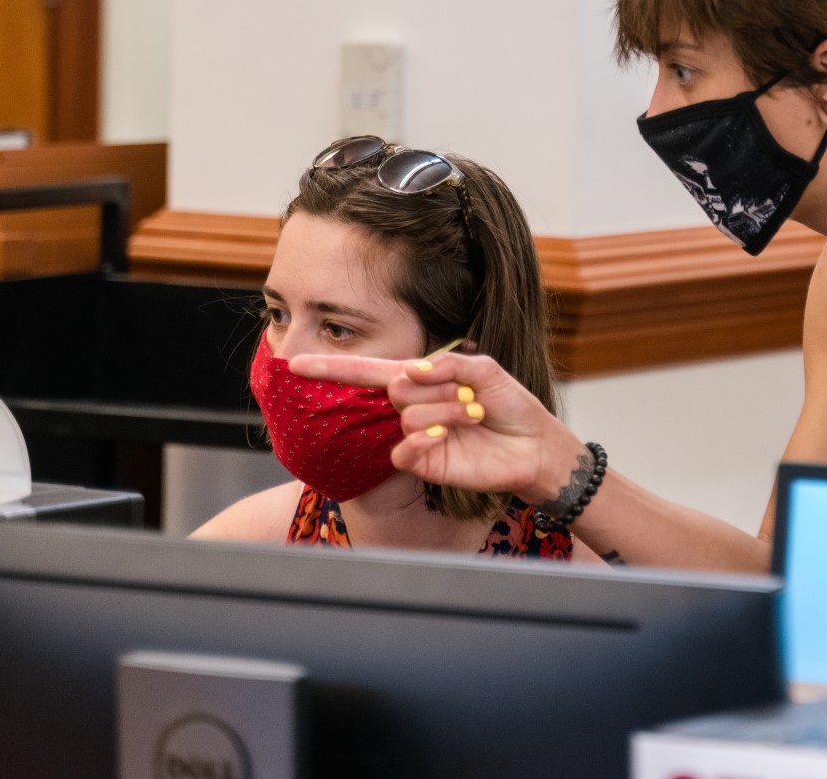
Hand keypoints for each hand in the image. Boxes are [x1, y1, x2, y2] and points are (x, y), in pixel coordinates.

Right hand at [285, 351, 585, 501]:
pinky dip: (425, 437)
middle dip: (437, 385)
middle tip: (471, 396)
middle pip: (396, 386)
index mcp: (421, 380)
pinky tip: (446, 435)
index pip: (366, 371)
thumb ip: (448, 363)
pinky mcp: (424, 464)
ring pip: (408, 413)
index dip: (330, 368)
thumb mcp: (485, 370)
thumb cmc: (511, 404)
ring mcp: (416, 436)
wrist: (534, 445)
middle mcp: (412, 407)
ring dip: (447, 408)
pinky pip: (405, 449)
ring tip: (474, 414)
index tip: (293, 362)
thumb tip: (410, 370)